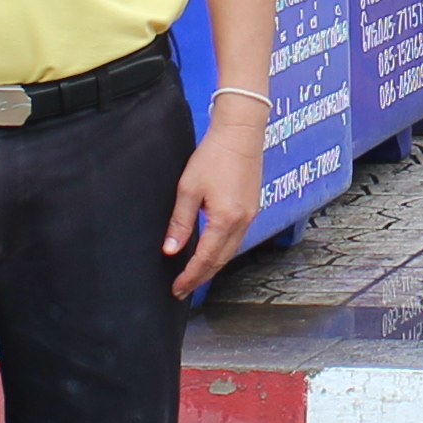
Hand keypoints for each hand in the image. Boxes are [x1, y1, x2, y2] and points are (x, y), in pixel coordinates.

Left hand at [165, 102, 266, 298]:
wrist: (240, 133)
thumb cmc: (213, 155)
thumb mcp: (188, 189)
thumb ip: (180, 222)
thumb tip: (170, 249)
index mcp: (225, 220)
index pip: (205, 259)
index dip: (190, 276)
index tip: (177, 289)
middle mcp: (242, 222)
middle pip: (220, 261)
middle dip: (201, 277)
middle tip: (183, 289)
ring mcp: (250, 216)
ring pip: (230, 252)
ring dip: (212, 266)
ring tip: (194, 275)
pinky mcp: (252, 208)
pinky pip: (237, 239)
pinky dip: (222, 252)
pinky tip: (211, 252)